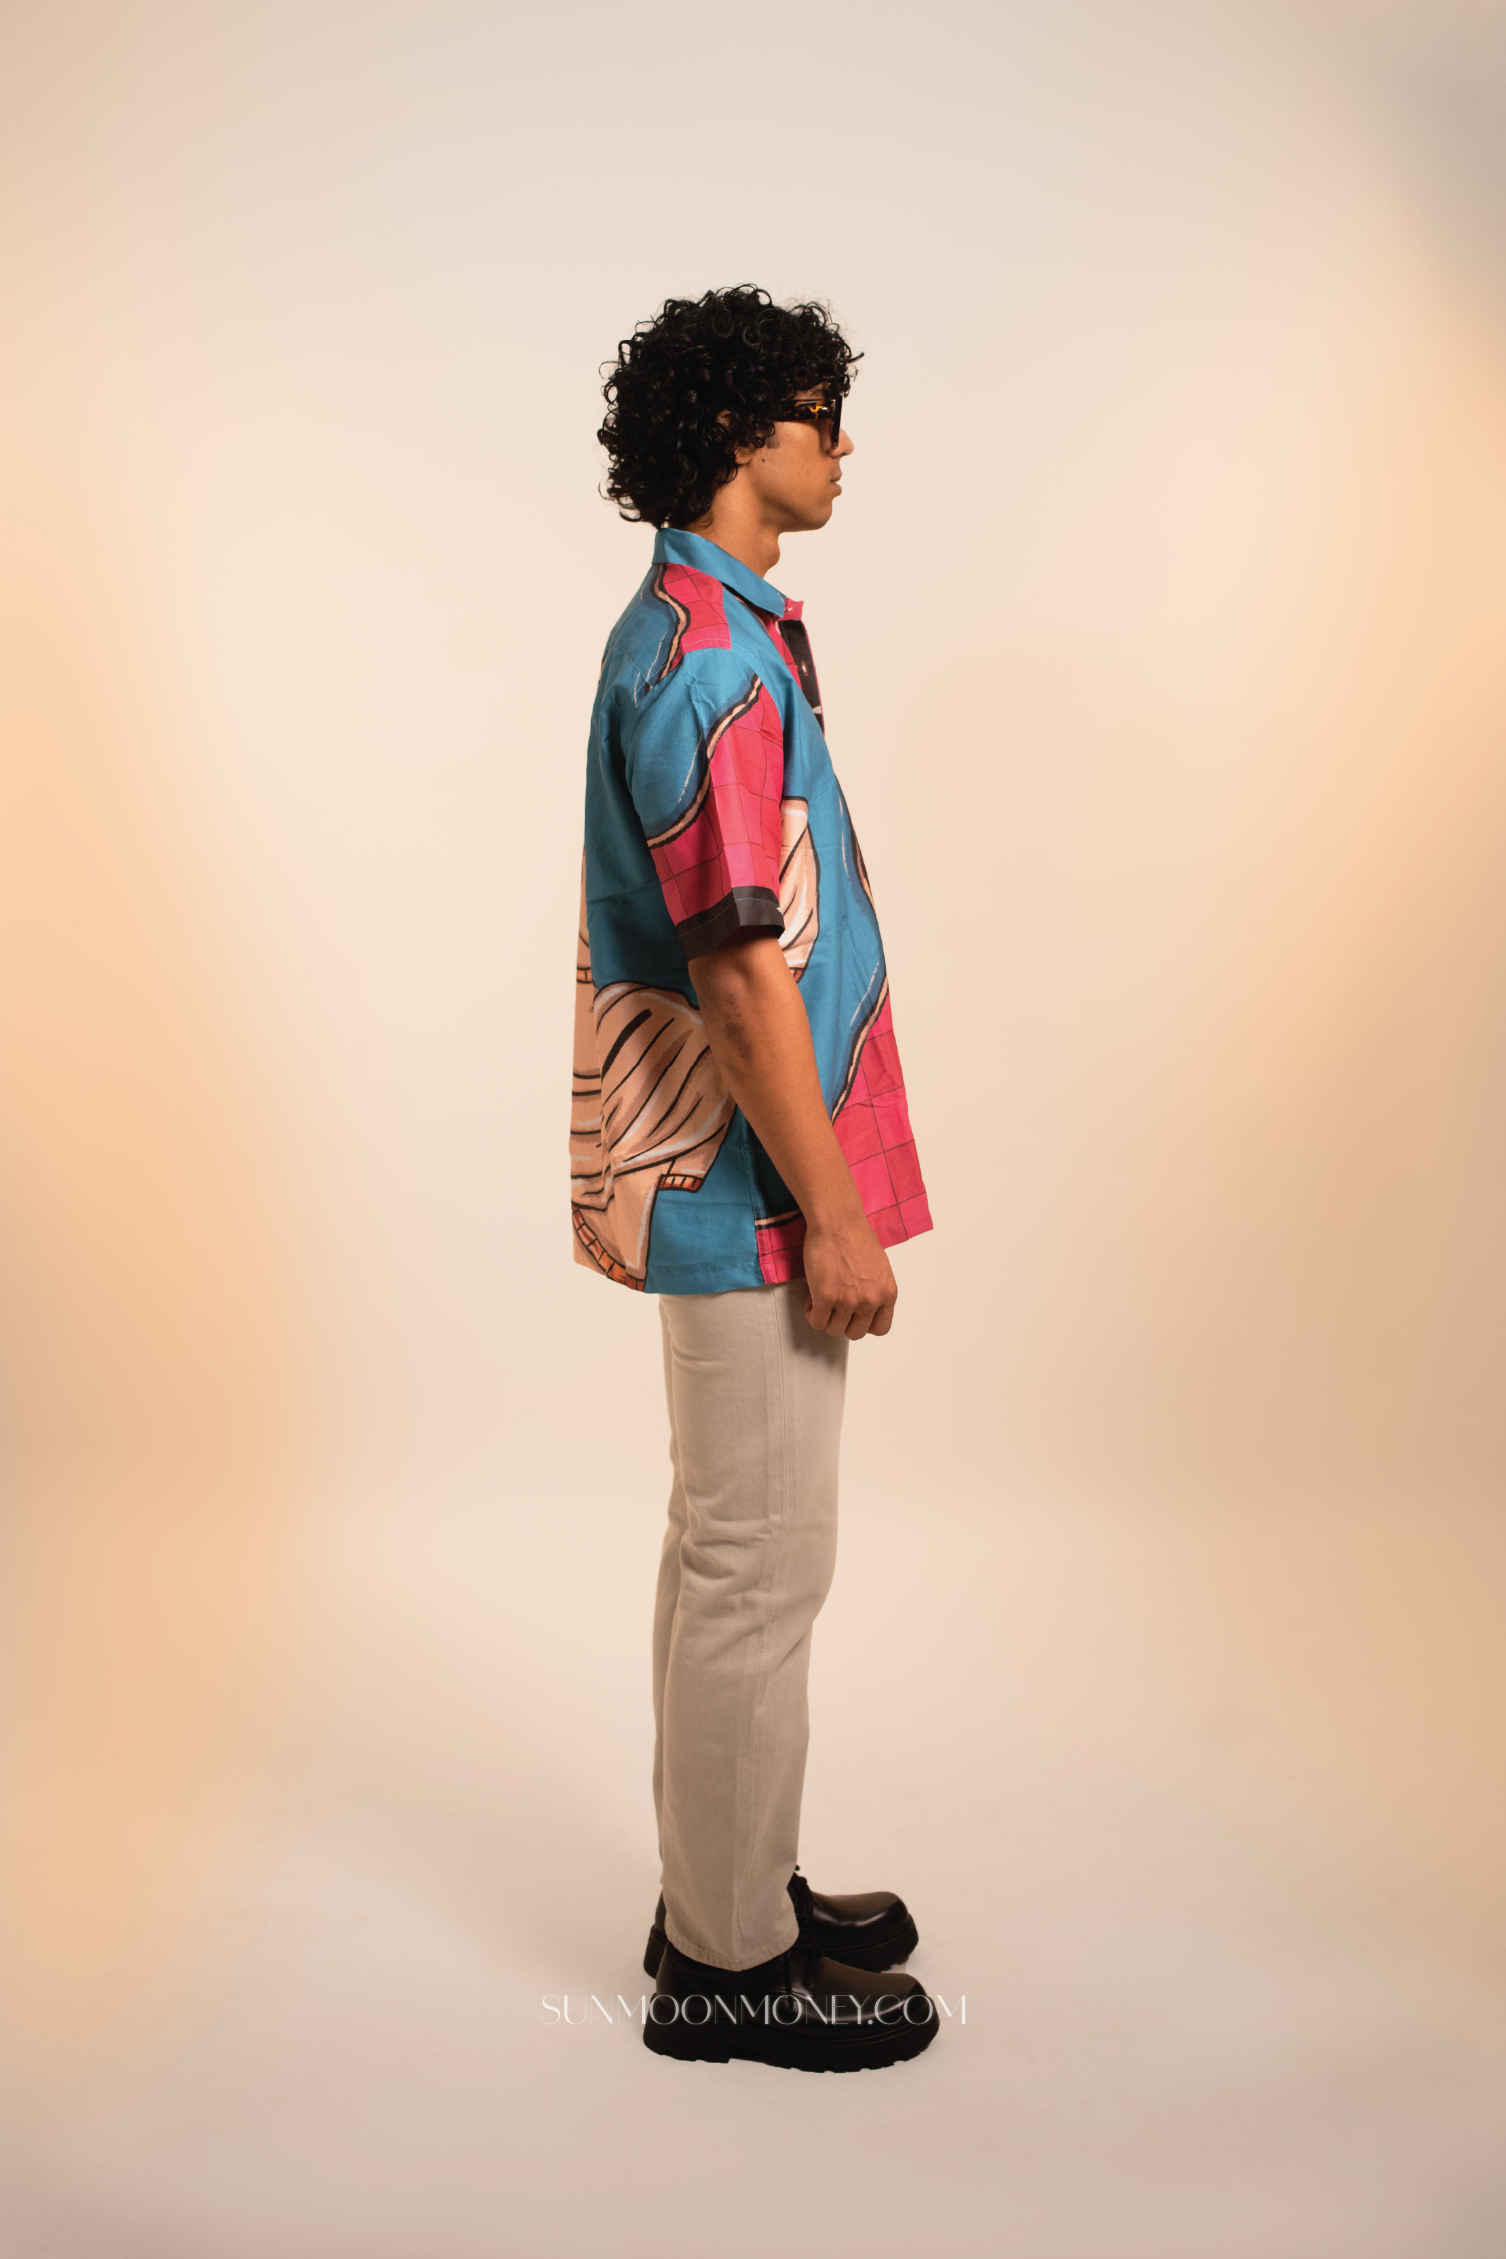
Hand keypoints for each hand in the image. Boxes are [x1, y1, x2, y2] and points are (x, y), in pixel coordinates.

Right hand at [803, 1213, 897, 1340]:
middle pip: (855, 1333)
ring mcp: (848, 1300)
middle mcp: (870, 1300)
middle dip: (843, 1322)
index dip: (864, 1324)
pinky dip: (811, 1313)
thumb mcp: (879, 1268)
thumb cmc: (855, 1236)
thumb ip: (876, 1290)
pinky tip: (812, 1297)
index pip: (881, 1329)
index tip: (854, 1316)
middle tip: (834, 1306)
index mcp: (887, 1293)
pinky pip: (816, 1322)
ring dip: (825, 1317)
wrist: (837, 1221)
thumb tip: (866, 1307)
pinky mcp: (825, 1297)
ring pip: (834, 1330)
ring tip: (821, 1298)